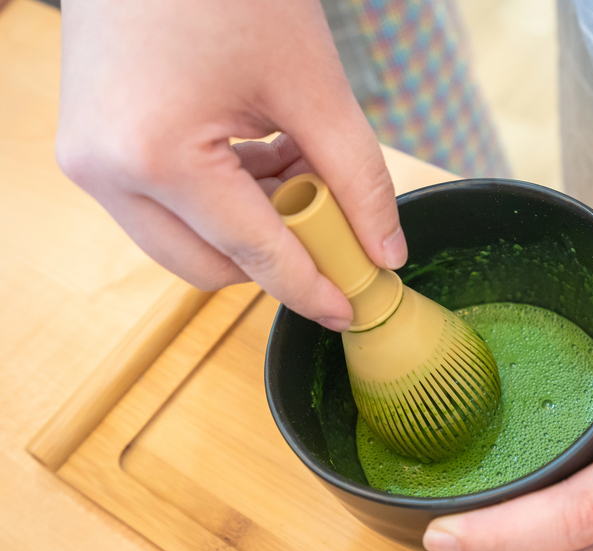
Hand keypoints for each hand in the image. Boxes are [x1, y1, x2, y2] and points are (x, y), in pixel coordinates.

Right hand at [56, 0, 403, 330]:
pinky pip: (165, 207)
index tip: (351, 308)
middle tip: (333, 222)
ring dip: (252, 225)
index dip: (311, 288)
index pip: (253, 254)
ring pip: (186, 242)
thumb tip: (386, 251)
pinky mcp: (92, 145)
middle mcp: (106, 171)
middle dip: (279, 257)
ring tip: (299, 165)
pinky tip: (263, 154)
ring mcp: (89, 159)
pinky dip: (222, 199)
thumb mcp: (312, 84)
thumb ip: (357, 177)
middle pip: (210, 266)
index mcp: (156, 155)